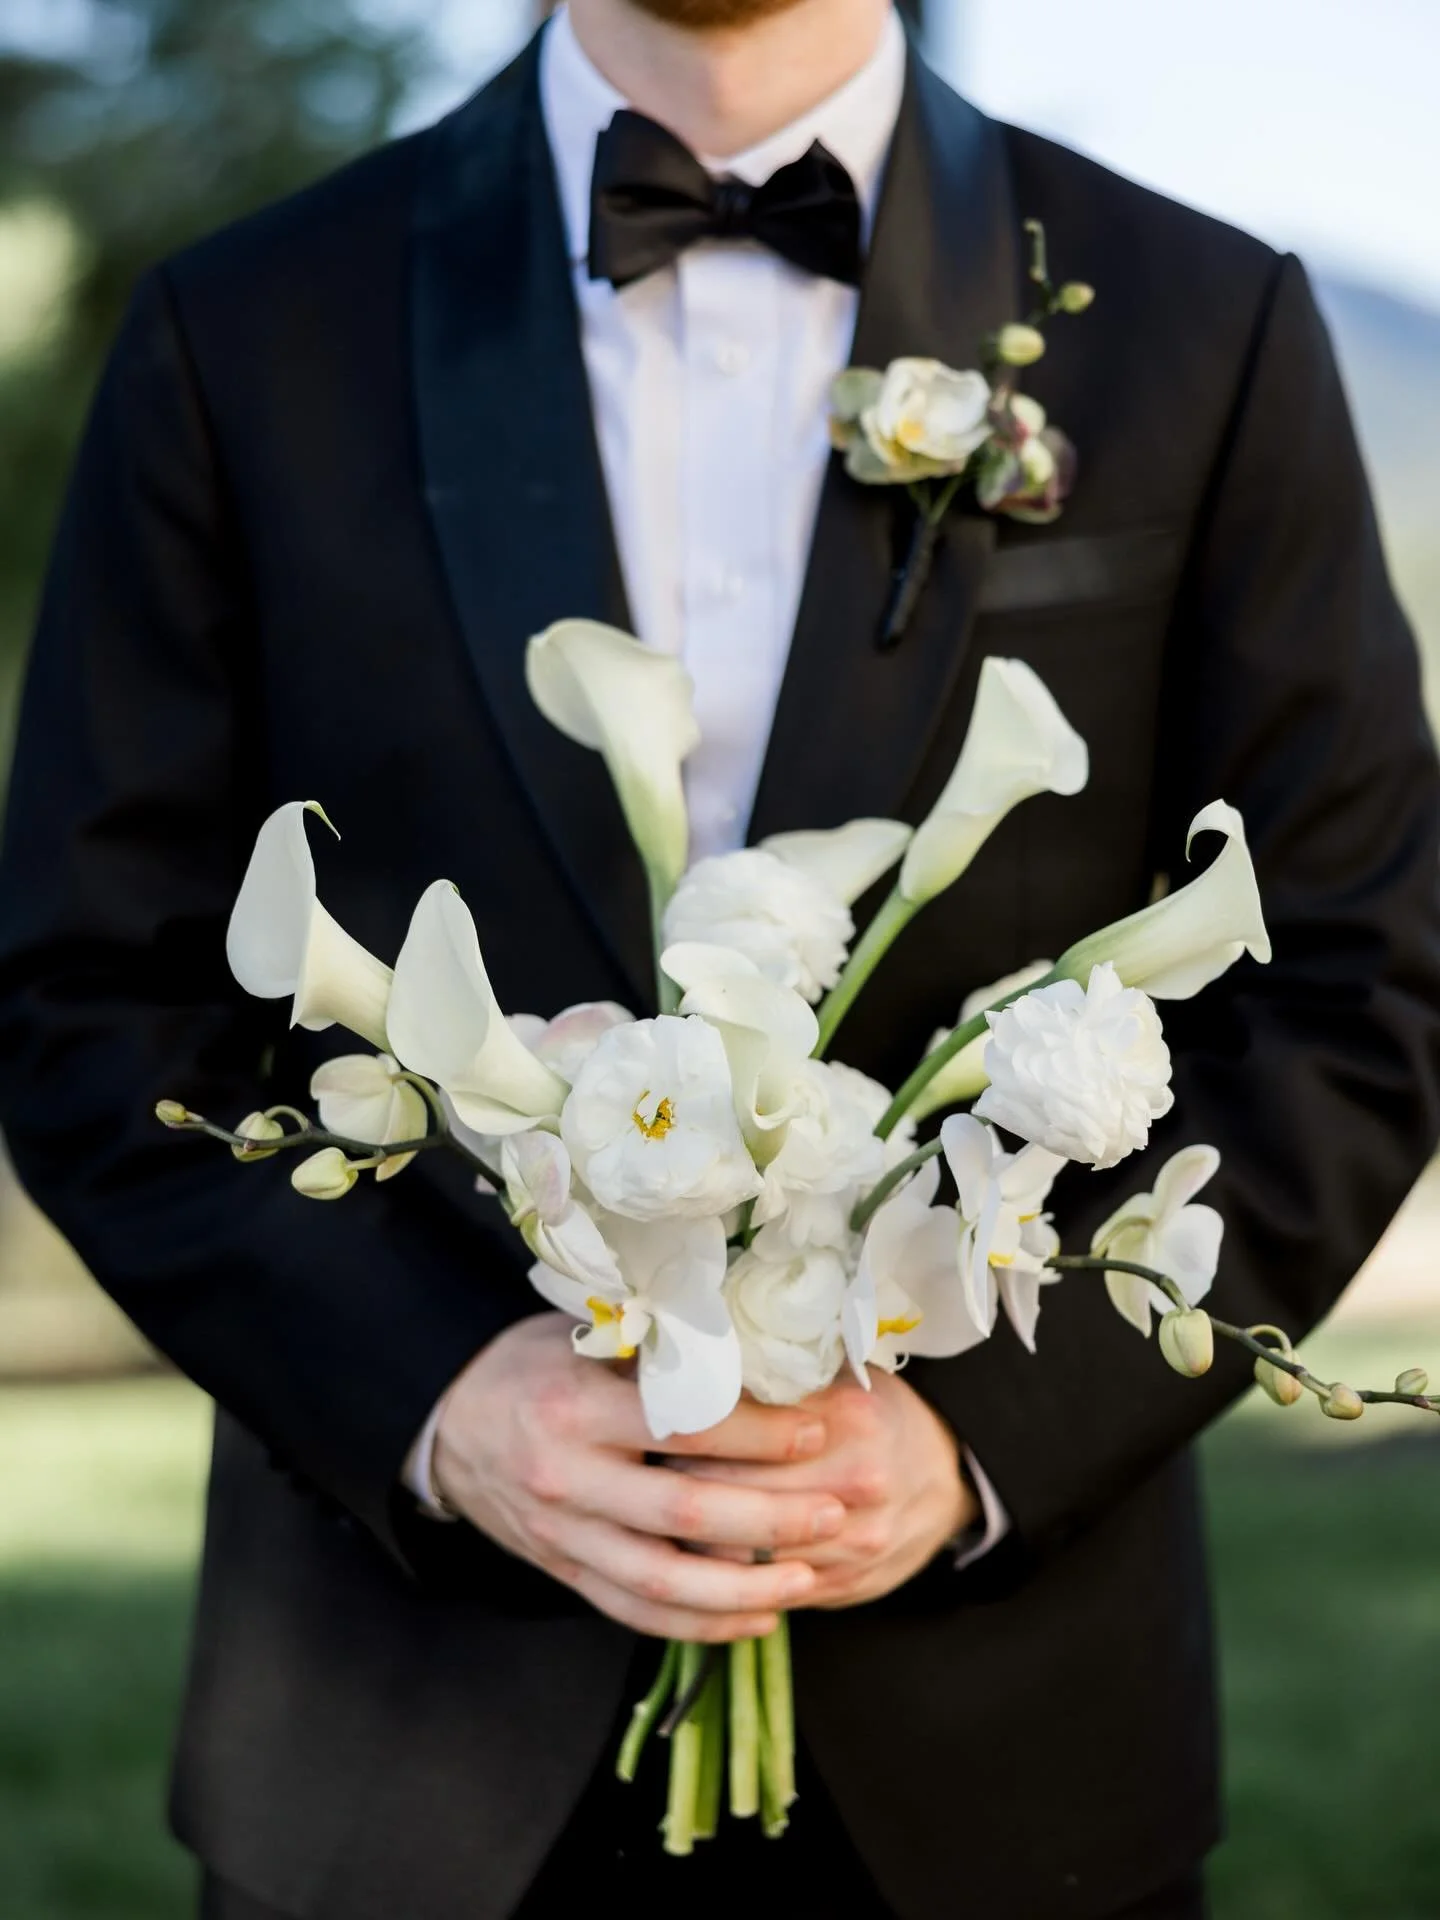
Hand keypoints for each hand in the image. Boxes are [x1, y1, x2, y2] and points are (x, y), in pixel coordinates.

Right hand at [432, 1314, 845, 1640]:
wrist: (447, 1419)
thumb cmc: (532, 1364)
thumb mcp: (587, 1338)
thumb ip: (662, 1356)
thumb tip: (768, 1359)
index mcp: (576, 1407)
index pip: (684, 1426)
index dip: (758, 1433)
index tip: (817, 1429)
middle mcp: (567, 1477)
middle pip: (684, 1511)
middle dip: (771, 1516)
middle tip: (837, 1511)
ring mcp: (563, 1534)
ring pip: (663, 1579)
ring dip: (745, 1587)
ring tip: (809, 1579)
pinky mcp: (563, 1571)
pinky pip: (635, 1612)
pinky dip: (698, 1624)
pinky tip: (757, 1619)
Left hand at [675, 1372, 975, 1607]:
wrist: (946, 1477)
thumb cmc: (876, 1416)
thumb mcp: (839, 1377)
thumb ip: (778, 1378)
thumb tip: (694, 1366)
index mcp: (850, 1418)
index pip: (742, 1432)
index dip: (689, 1434)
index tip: (657, 1426)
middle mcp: (856, 1482)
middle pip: (735, 1497)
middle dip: (679, 1489)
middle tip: (647, 1475)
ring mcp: (854, 1542)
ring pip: (743, 1555)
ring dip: (694, 1540)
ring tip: (663, 1517)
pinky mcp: (844, 1585)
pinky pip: (765, 1590)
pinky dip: (726, 1576)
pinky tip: (701, 1555)